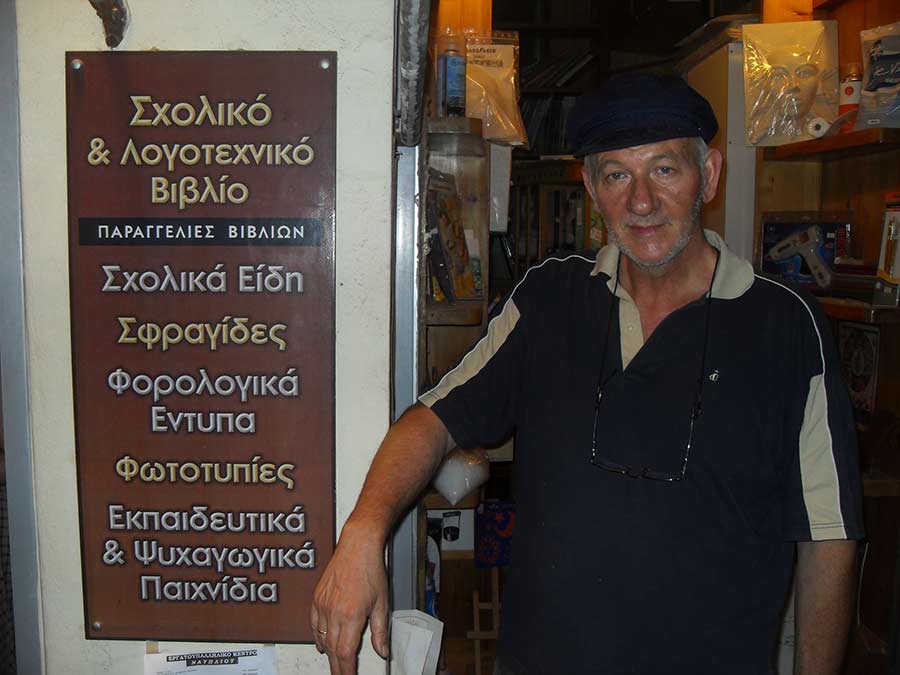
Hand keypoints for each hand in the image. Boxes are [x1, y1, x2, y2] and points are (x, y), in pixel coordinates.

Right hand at [311, 521, 389, 673]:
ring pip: (321, 638)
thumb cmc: (371, 570)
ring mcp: (322, 605)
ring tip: (334, 664)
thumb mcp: (382, 602)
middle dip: (337, 667)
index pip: (345, 653)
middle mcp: (333, 612)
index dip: (346, 670)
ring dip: (328, 654)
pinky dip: (317, 637)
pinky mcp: (316, 598)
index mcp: (351, 615)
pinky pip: (313, 624)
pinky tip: (322, 643)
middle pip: (332, 650)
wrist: (357, 546)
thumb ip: (380, 631)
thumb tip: (382, 651)